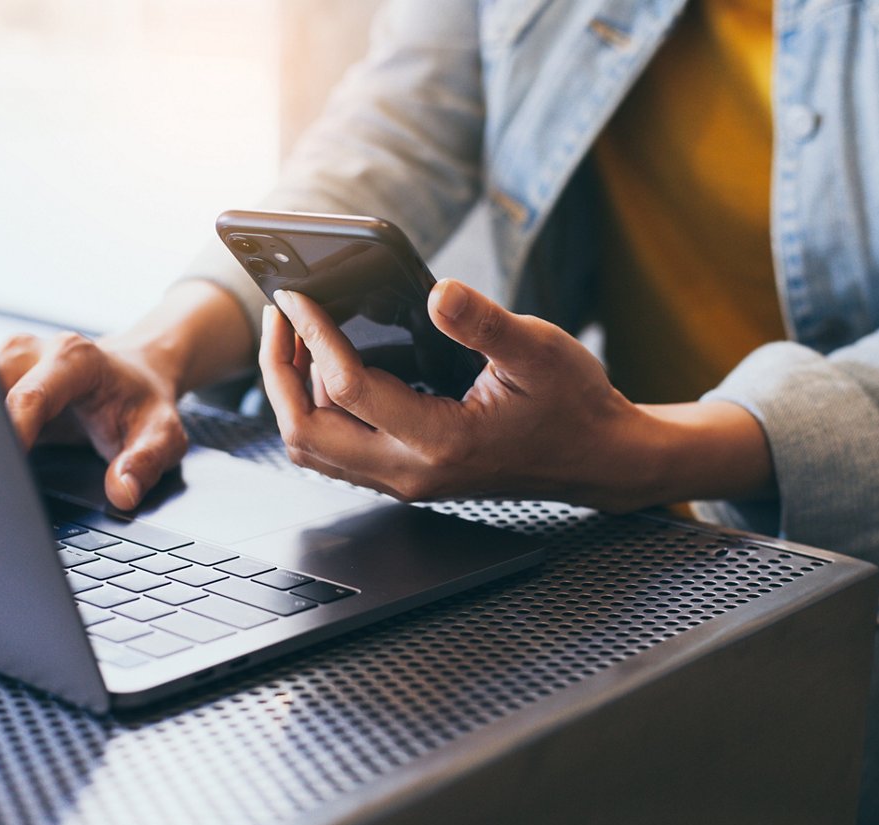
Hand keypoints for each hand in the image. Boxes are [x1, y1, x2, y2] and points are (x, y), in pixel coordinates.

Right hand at [0, 331, 188, 510]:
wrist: (138, 375)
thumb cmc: (144, 405)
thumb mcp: (162, 435)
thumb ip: (145, 462)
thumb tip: (122, 492)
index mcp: (74, 359)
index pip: (28, 397)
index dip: (11, 432)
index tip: (1, 469)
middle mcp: (34, 352)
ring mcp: (8, 361)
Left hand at [259, 279, 675, 510]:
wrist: (599, 459)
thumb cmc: (574, 405)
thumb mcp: (540, 350)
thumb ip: (485, 323)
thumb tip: (438, 292)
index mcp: (441, 440)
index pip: (348, 389)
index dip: (314, 338)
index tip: (296, 296)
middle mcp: (412, 470)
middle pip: (307, 432)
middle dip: (279, 371)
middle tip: (280, 315)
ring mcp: (405, 479)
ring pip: (314, 449)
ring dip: (291, 394)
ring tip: (295, 337)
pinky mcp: (406, 474)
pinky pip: (335, 452)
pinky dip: (315, 409)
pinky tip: (326, 365)